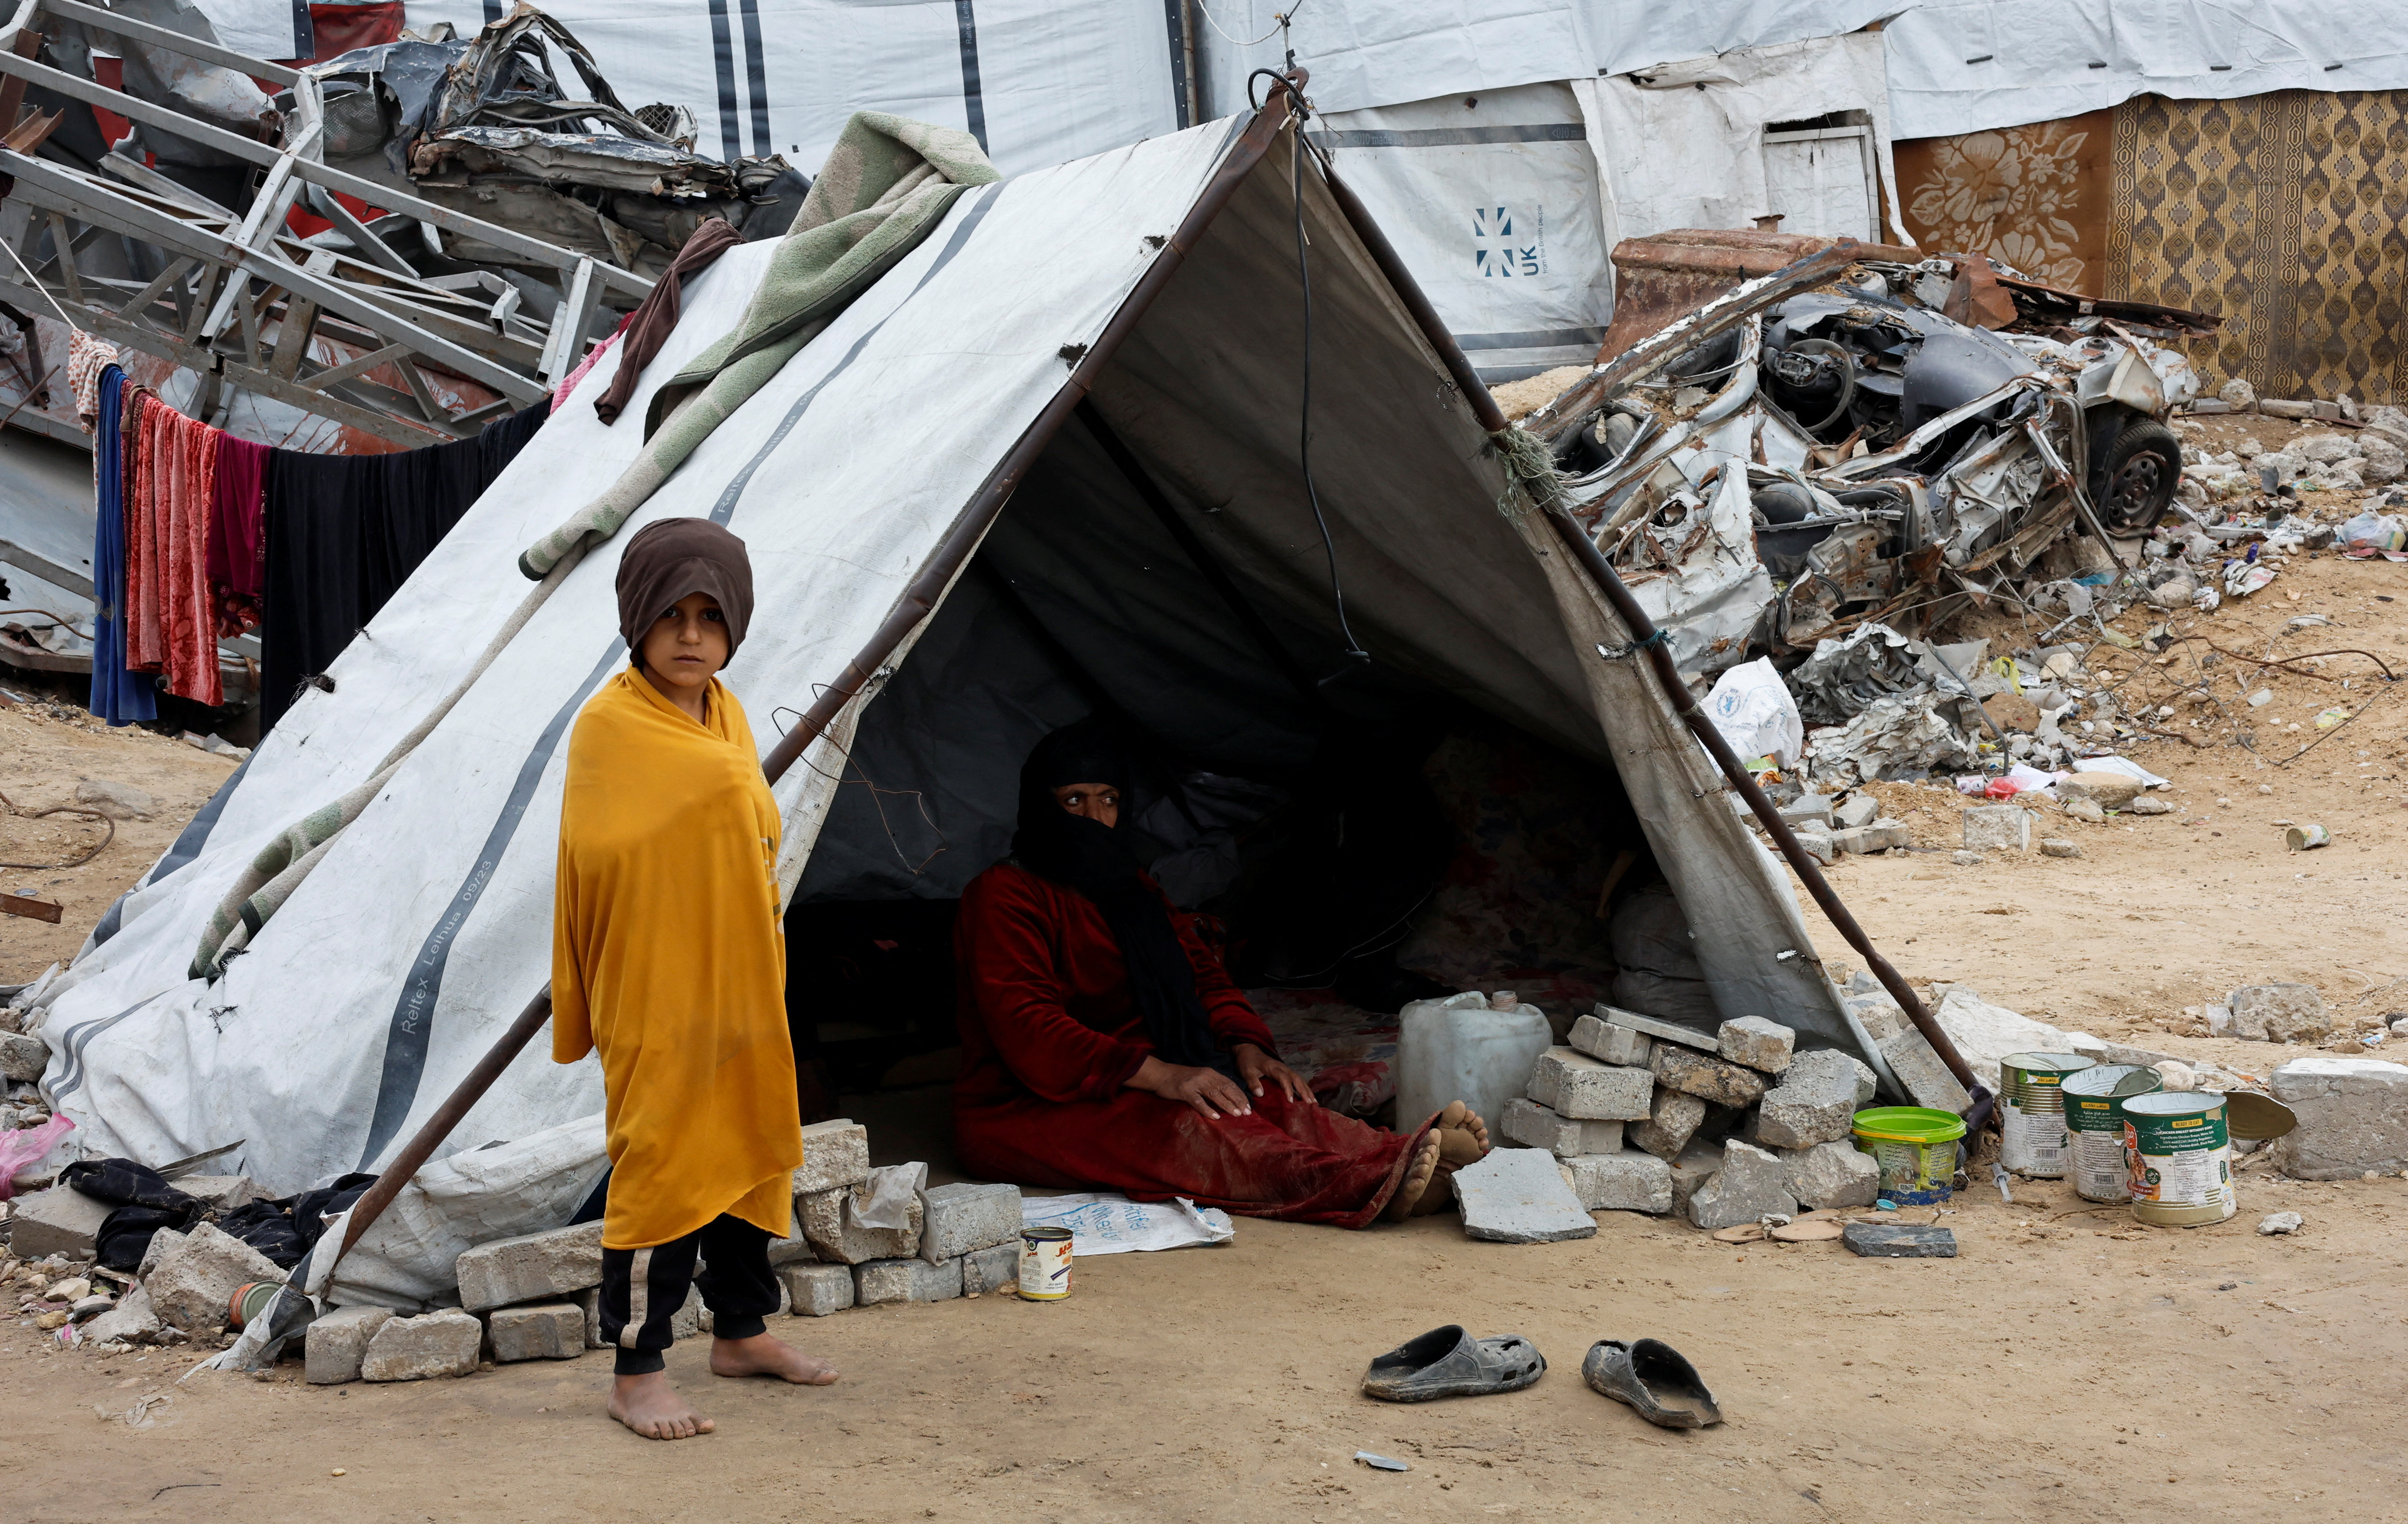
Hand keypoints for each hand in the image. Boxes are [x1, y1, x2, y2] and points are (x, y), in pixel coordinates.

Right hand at [1128, 1055, 1252, 1119]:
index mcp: (1210, 1073)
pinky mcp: (1185, 1091)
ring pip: (1215, 1094)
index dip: (1240, 1095)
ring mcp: (1195, 1083)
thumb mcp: (1200, 1078)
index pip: (1230, 1083)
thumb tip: (1228, 1098)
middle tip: (1247, 1112)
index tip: (1248, 1106)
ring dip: (1227, 1104)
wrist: (1161, 1074)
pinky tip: (1215, 1117)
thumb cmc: (1181, 1078)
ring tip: (1237, 1114)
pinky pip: (1198, 1101)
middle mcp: (1205, 1076)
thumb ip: (1212, 1085)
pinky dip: (1208, 1109)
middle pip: (1226, 1088)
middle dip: (1238, 1100)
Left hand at [1233, 1043, 1313, 1104]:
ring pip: (1299, 1079)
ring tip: (1314, 1103)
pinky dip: (1304, 1089)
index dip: (1288, 1089)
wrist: (1249, 1051)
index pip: (1283, 1077)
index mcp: (1272, 1067)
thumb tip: (1260, 1094)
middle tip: (1309, 1104)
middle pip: (1296, 1078)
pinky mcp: (1286, 1072)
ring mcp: (1286, 1069)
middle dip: (1303, 1091)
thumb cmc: (1248, 1062)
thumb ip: (1252, 1082)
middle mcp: (1282, 1067)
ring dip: (1307, 1090)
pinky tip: (1309, 1097)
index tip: (1290, 1101)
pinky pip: (1298, 1080)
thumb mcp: (1246, 1071)